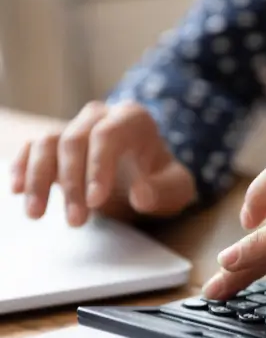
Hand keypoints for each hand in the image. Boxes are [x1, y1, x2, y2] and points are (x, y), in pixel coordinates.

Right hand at [10, 101, 196, 225]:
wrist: (149, 175)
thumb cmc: (162, 180)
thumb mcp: (176, 188)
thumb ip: (163, 190)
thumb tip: (140, 195)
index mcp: (133, 119)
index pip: (108, 135)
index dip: (98, 167)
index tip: (95, 201)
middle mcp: (100, 115)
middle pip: (74, 140)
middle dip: (72, 183)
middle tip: (76, 221)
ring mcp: (76, 126)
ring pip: (47, 143)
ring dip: (39, 179)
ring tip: (36, 214)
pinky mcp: (57, 143)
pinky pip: (33, 148)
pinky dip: (23, 167)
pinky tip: (17, 191)